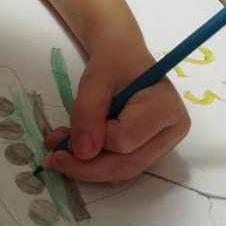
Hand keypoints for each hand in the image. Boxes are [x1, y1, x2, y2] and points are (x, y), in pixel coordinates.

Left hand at [41, 40, 189, 181]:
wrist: (122, 54)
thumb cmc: (114, 60)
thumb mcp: (95, 79)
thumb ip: (88, 112)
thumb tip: (82, 153)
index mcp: (167, 107)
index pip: (125, 139)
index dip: (94, 138)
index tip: (67, 127)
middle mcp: (173, 130)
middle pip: (127, 165)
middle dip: (85, 166)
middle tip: (52, 157)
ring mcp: (164, 144)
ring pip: (122, 172)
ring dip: (87, 167)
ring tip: (59, 147)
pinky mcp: (150, 150)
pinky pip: (120, 167)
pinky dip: (94, 163)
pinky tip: (75, 148)